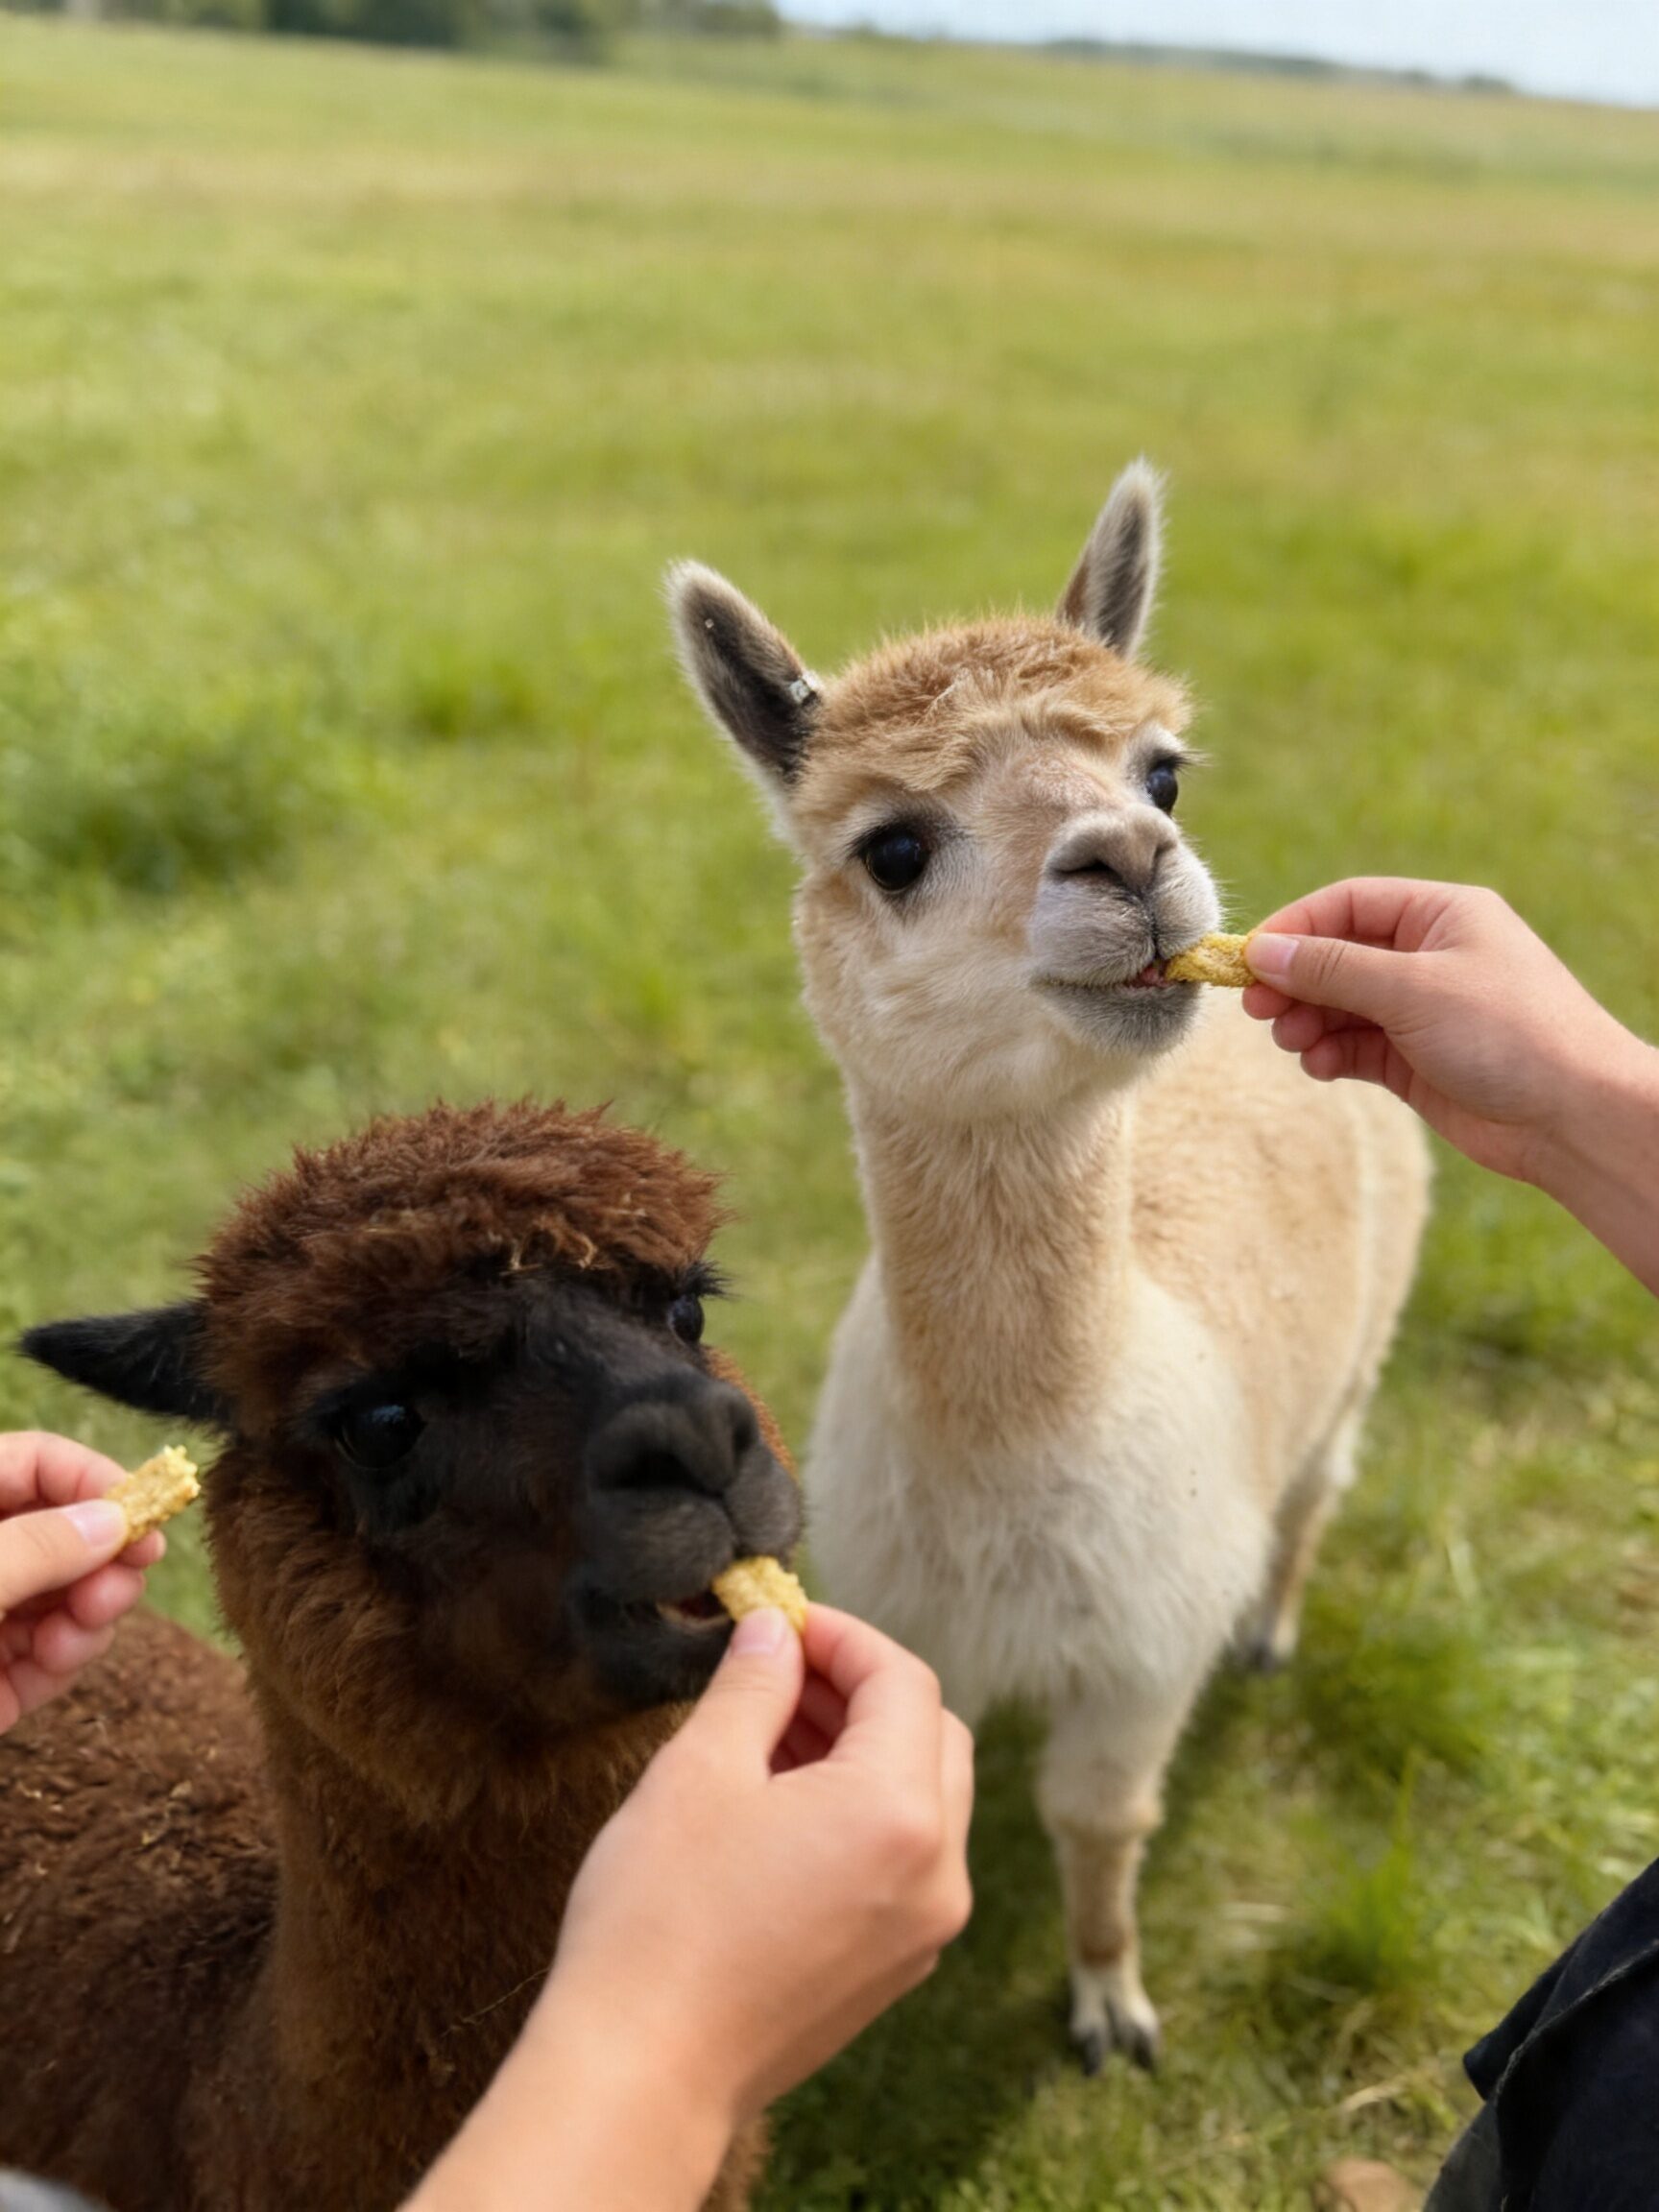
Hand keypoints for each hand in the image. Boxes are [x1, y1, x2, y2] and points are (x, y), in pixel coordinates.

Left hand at [0, 1432, 164, 1732]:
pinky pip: (48, 1659)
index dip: (89, 1476)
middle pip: (61, 1532)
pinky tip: (58, 1661)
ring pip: (65, 1597)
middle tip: (129, 1575)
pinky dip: (66, 1658)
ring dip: (90, 1611)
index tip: (140, 1509)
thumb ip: (36, 1547)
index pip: (33, 1462)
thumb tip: (114, 1520)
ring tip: (87, 1626)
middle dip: (100, 1555)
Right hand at [416, 1604, 973, 2210]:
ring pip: (923, 1800)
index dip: (843, 1637)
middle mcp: (939, 1873)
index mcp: (901, 1813)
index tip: (783, 1622)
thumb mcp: (700, 1770)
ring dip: (862, 1750)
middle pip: (932, 1737)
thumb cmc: (661, 1920)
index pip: (904, 1682)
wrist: (642, 2075)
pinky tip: (781, 1804)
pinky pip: (904, 1861)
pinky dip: (861, 1814)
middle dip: (861, 1690)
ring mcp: (923, 1931)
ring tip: (770, 1730)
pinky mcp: (893, 1970)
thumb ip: (754, 1686)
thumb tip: (775, 1632)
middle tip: (781, 1671)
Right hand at [1243, 879, 1650, 1184]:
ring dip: (1309, 1020)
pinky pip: (1356, 1046)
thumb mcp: (1412, 988)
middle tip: (1256, 1008)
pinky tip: (1320, 1066)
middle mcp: (1429, 957)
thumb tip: (1262, 951)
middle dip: (1295, 980)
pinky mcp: (1417, 1060)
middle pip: (1338, 955)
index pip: (1347, 905)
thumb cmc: (1508, 1033)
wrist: (1573, 1117)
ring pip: (1342, 1005)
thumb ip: (1332, 969)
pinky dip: (1331, 1053)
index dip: (1295, 928)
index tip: (1249, 959)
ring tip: (1292, 1041)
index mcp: (1441, 915)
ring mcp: (1423, 1010)